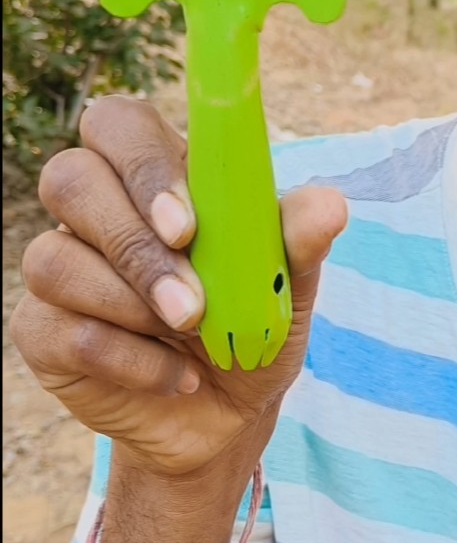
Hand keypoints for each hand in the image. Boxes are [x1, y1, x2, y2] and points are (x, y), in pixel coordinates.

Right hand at [10, 97, 346, 480]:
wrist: (226, 417)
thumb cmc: (251, 329)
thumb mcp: (287, 290)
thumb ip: (297, 244)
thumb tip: (329, 205)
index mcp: (154, 178)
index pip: (119, 125)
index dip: (144, 165)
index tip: (187, 225)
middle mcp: (95, 212)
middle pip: (69, 180)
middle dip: (135, 246)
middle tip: (192, 304)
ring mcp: (60, 269)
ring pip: (56, 260)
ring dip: (133, 306)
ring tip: (193, 339)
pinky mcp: (42, 331)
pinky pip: (63, 331)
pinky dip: (131, 361)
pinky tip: (178, 377)